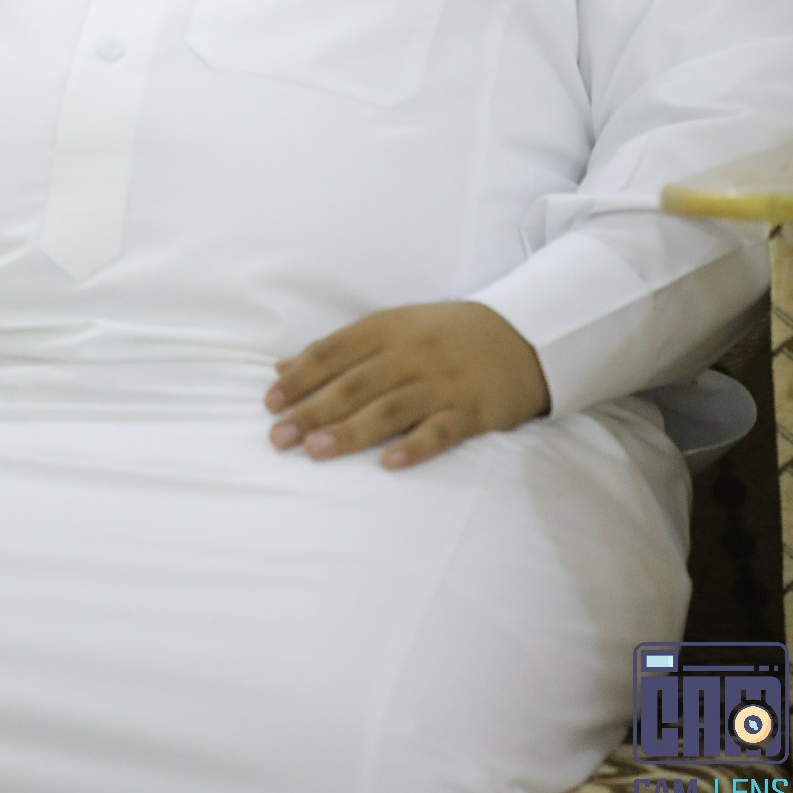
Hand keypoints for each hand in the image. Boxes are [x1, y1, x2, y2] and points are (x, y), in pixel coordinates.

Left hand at [264, 302, 549, 469]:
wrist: (521, 337)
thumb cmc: (443, 335)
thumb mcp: (393, 328)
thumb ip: (340, 349)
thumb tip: (283, 368)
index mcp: (388, 329)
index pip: (334, 352)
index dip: (300, 378)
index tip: (271, 403)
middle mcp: (411, 353)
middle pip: (354, 384)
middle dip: (312, 410)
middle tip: (278, 437)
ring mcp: (442, 383)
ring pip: (389, 408)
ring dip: (350, 430)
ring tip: (315, 451)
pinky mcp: (471, 411)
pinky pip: (440, 431)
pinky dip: (415, 446)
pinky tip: (389, 464)